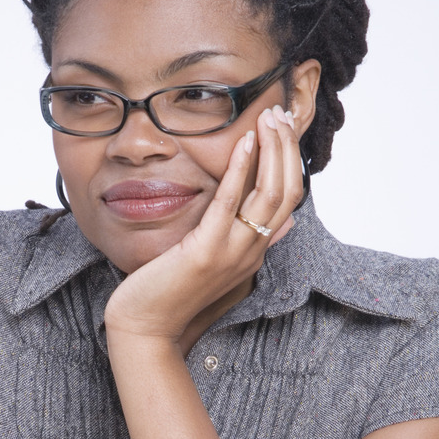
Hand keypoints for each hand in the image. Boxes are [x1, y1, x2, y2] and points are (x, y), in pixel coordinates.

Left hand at [104, 105, 303, 343]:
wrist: (147, 327)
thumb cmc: (172, 293)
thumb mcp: (218, 262)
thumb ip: (248, 239)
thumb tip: (285, 223)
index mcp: (255, 251)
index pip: (288, 198)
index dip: (291, 160)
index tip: (284, 127)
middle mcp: (252, 251)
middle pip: (287, 190)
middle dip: (287, 146)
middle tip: (280, 112)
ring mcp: (232, 253)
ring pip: (270, 194)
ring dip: (273, 150)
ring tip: (268, 118)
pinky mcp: (206, 253)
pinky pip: (230, 204)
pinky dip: (240, 170)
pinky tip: (243, 142)